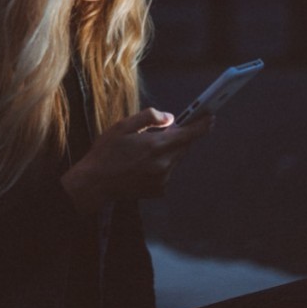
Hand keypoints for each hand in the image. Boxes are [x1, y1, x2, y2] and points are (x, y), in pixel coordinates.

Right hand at [60, 107, 212, 213]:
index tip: (211, 117)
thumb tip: (170, 118)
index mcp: (156, 145)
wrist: (95, 183)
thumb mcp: (123, 126)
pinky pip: (167, 172)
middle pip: (184, 146)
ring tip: (144, 150)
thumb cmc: (107, 152)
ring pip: (175, 159)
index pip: (189, 134)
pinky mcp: (159, 190)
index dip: (202, 125)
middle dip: (180, 137)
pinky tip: (141, 165)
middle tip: (167, 130)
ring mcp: (162, 179)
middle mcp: (164, 164)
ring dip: (168, 152)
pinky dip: (161, 165)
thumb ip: (149, 118)